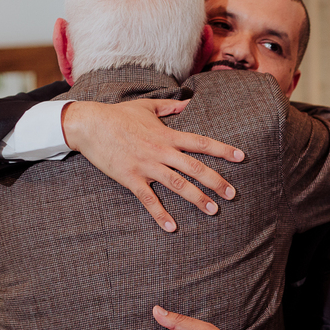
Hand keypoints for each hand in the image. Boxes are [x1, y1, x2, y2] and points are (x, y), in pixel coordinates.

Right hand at [62, 98, 245, 231]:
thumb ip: (170, 107)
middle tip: (232, 194)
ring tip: (213, 211)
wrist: (88, 124)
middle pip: (195, 168)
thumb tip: (189, 101)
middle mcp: (161, 151)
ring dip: (197, 199)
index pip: (201, 143)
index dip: (223, 150)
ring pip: (177, 185)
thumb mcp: (147, 107)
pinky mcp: (130, 178)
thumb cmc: (118, 115)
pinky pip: (148, 200)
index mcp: (167, 135)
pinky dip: (160, 215)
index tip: (241, 157)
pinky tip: (172, 228)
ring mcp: (146, 166)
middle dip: (216, 182)